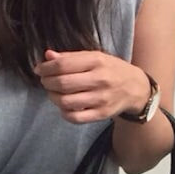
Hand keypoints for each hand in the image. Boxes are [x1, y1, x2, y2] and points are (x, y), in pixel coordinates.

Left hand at [34, 49, 150, 123]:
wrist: (135, 88)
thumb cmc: (110, 69)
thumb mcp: (94, 57)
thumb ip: (70, 57)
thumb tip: (47, 56)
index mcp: (97, 61)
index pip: (63, 64)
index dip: (46, 68)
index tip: (39, 69)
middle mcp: (100, 79)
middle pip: (62, 83)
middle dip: (47, 82)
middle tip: (45, 81)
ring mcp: (101, 99)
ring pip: (65, 101)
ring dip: (53, 97)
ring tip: (53, 92)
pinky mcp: (101, 114)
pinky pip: (74, 117)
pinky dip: (63, 112)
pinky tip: (64, 105)